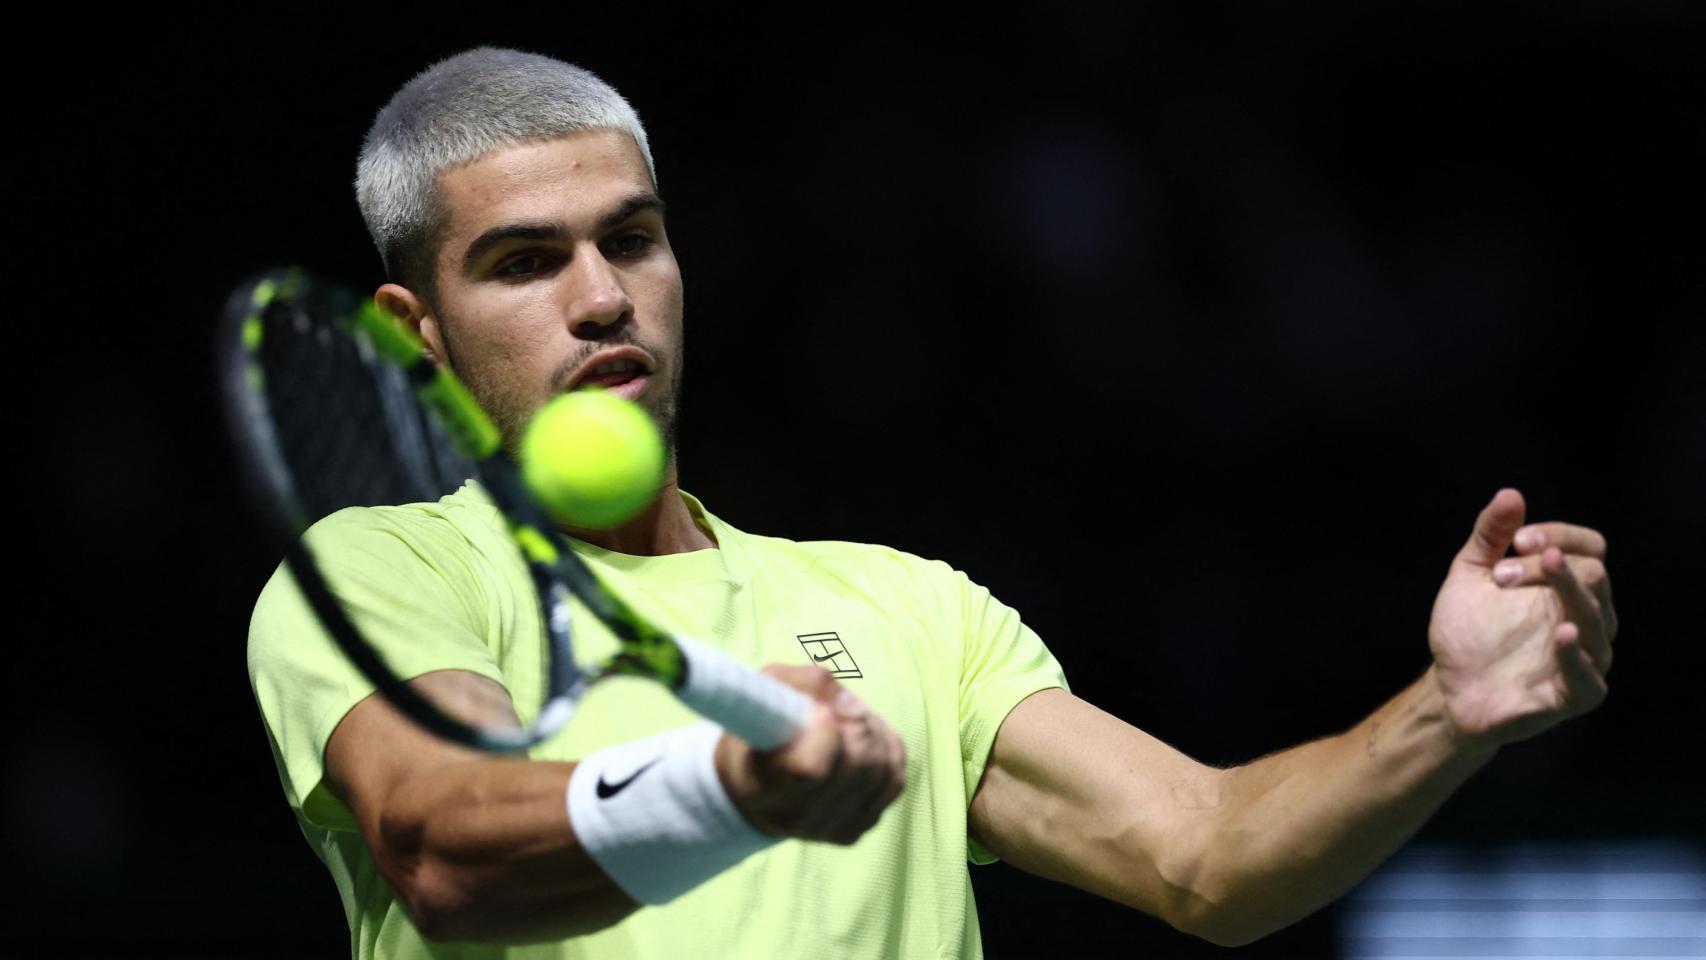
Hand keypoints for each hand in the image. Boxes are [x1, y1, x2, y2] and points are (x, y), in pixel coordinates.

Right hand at [713, 665, 905, 844]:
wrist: (753, 788)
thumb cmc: (756, 731)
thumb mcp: (764, 693)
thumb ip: (804, 683)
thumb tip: (849, 701)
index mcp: (763, 785)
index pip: (812, 768)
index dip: (826, 731)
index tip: (819, 711)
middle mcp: (797, 816)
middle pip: (860, 765)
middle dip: (857, 724)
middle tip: (837, 710)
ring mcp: (830, 828)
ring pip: (884, 771)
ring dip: (875, 734)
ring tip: (850, 721)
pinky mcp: (855, 827)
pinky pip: (894, 781)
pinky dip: (888, 752)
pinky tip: (865, 741)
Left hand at [1427, 488, 1616, 747]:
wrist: (1449, 689)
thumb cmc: (1468, 631)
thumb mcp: (1471, 576)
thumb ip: (1490, 538)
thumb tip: (1511, 494)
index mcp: (1566, 586)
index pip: (1590, 547)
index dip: (1560, 535)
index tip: (1517, 538)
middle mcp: (1585, 617)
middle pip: (1594, 576)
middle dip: (1552, 566)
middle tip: (1501, 572)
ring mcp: (1585, 657)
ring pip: (1598, 620)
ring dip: (1570, 592)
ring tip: (1549, 569)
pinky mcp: (1575, 696)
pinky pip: (1590, 678)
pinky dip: (1578, 656)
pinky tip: (1563, 633)